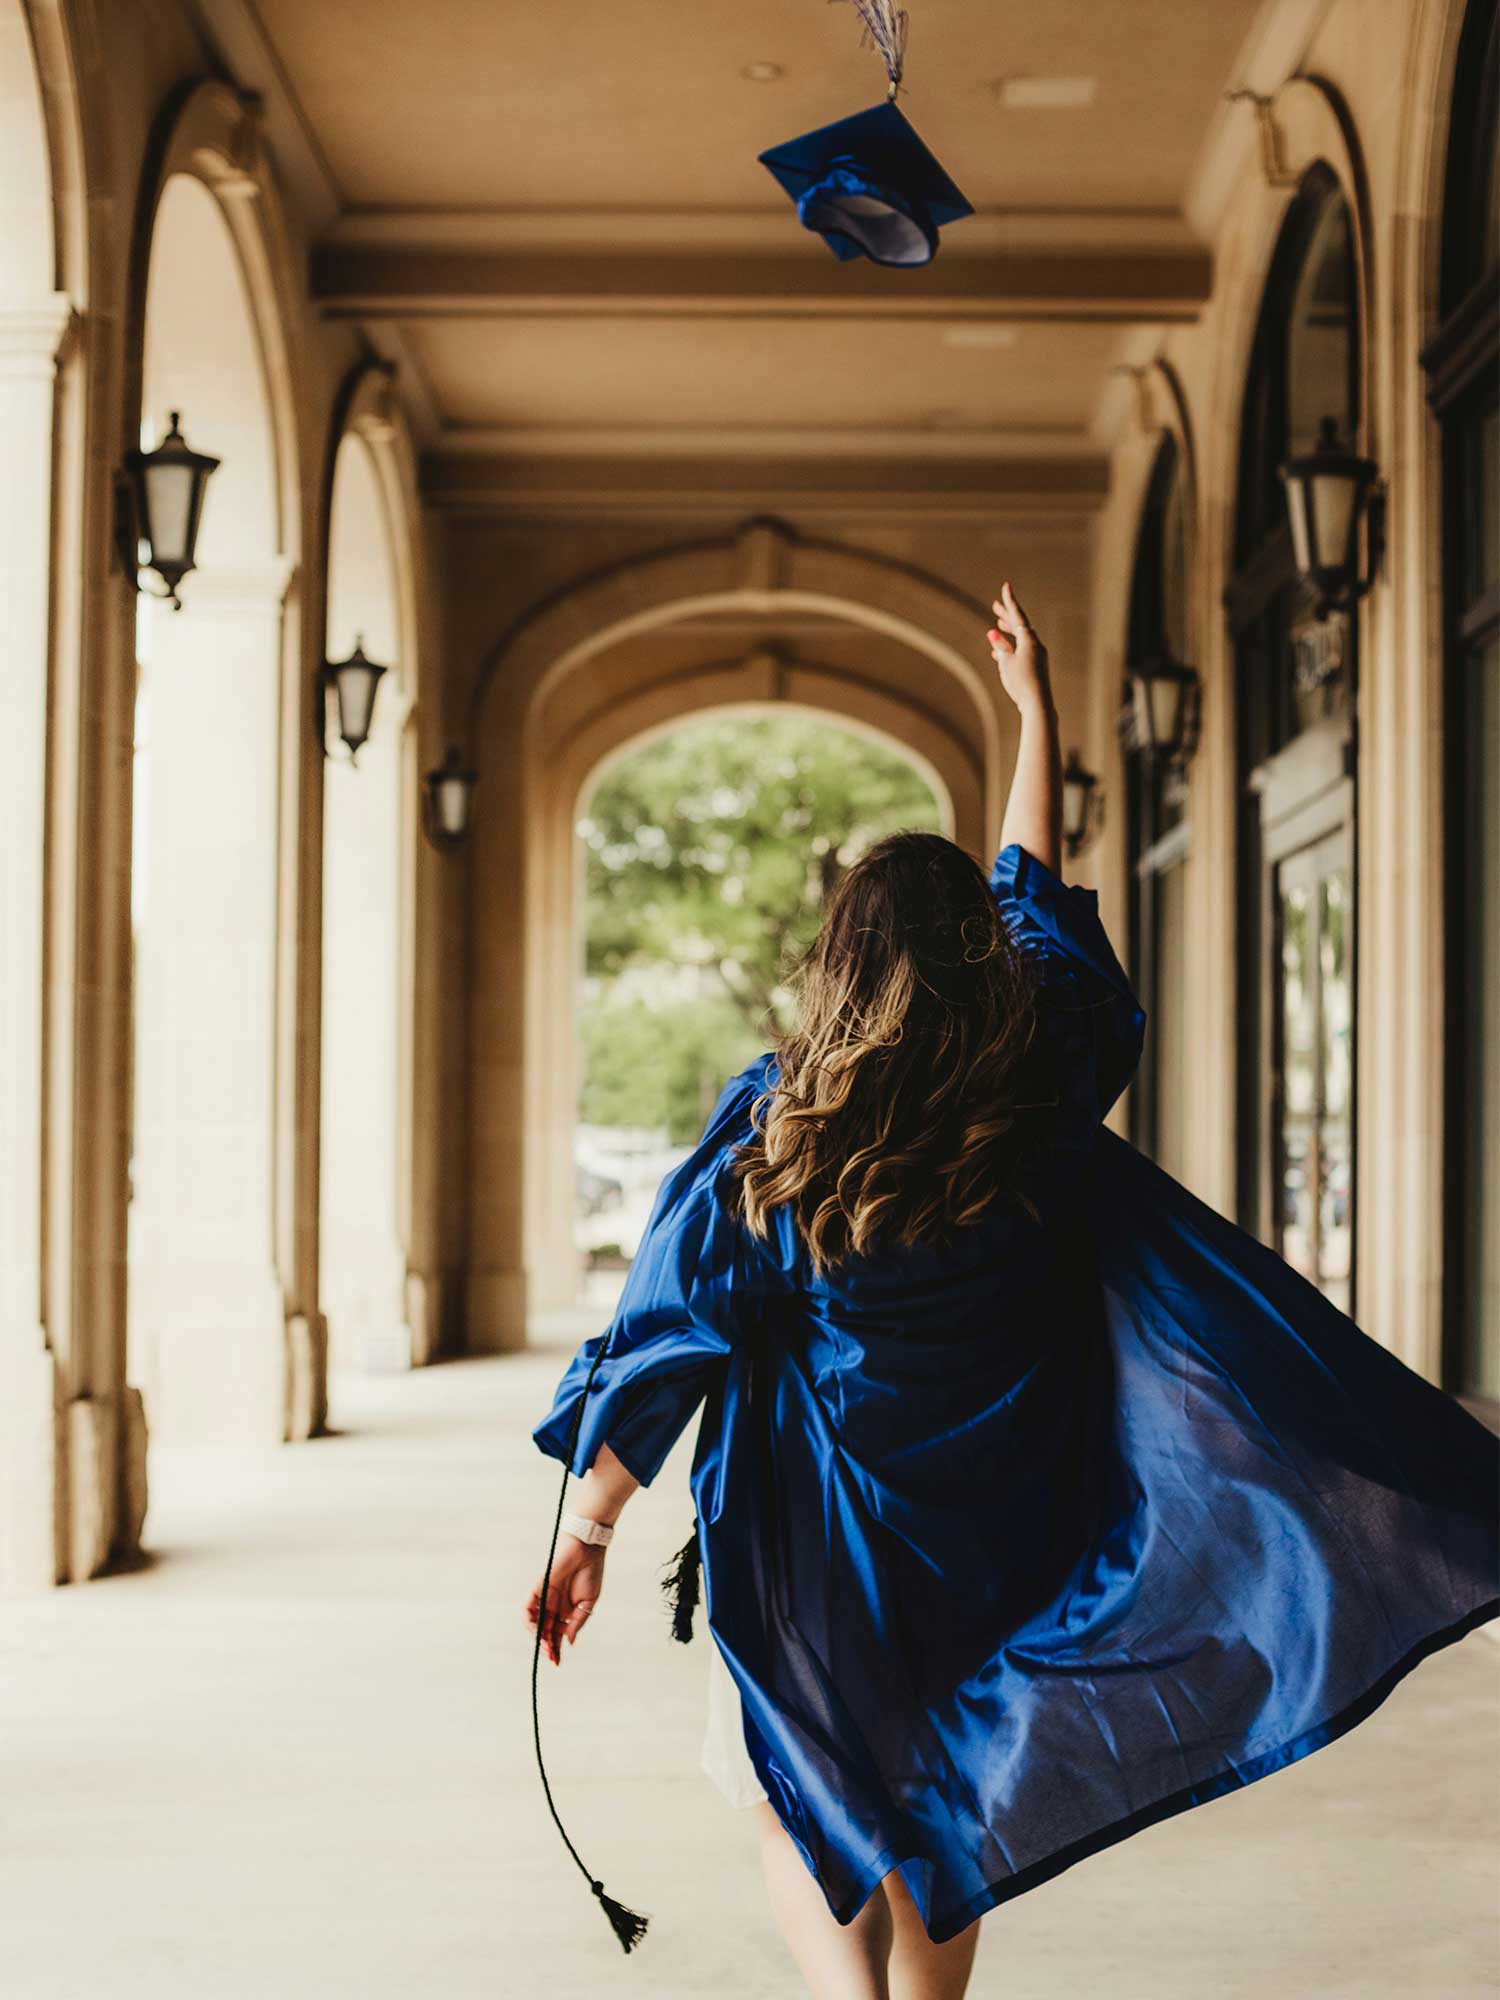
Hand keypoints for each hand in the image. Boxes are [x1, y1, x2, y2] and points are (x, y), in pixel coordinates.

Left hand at [526, 1535, 605, 1665]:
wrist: (587, 1550)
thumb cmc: (591, 1573)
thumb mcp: (588, 1603)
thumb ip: (578, 1622)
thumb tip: (569, 1641)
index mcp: (566, 1611)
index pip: (556, 1634)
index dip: (556, 1649)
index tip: (557, 1663)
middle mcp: (553, 1606)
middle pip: (544, 1632)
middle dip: (547, 1647)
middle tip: (552, 1659)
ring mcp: (544, 1598)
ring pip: (534, 1623)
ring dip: (538, 1638)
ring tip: (546, 1648)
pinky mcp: (537, 1589)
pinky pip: (527, 1609)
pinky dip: (529, 1622)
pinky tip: (537, 1633)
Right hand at [987, 580, 1052, 716]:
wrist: (1037, 704)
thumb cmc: (1021, 682)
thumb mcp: (1006, 663)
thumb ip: (1000, 647)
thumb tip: (993, 635)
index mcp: (1029, 640)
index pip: (1017, 615)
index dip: (1010, 600)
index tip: (1006, 585)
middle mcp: (1035, 644)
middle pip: (1019, 625)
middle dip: (1007, 615)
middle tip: (995, 605)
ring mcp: (1037, 655)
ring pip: (1020, 638)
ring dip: (1008, 631)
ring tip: (997, 625)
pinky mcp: (1035, 666)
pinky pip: (1021, 650)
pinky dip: (1010, 646)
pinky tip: (999, 651)